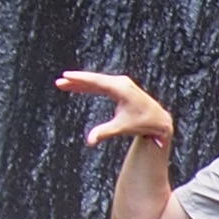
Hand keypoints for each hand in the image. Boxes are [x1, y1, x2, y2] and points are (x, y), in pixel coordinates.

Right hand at [58, 68, 173, 148]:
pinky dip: (89, 86)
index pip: (97, 81)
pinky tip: (78, 87)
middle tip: (59, 82)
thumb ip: (104, 133)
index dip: (80, 79)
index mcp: (121, 89)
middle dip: (76, 81)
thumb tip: (89, 142)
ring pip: (97, 82)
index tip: (67, 76)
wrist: (159, 120)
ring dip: (81, 83)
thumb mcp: (122, 128)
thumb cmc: (141, 124)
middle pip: (94, 80)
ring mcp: (121, 84)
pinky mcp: (121, 88)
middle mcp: (121, 83)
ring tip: (63, 84)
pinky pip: (102, 85)